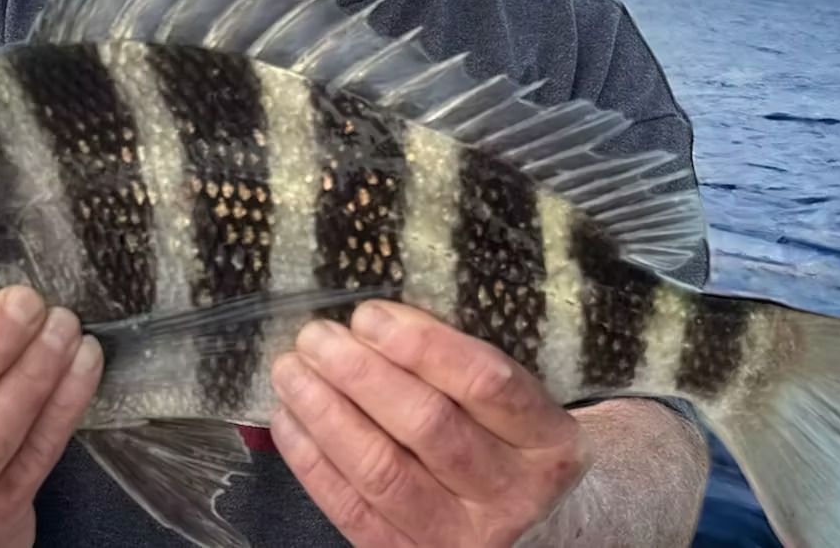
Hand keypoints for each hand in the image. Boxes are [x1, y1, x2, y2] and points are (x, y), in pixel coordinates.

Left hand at [270, 301, 593, 547]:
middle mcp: (509, 494)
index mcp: (544, 438)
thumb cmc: (520, 446)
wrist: (549, 531)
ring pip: (384, 471)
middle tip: (315, 336)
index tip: (368, 315)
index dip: (421, 344)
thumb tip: (379, 322)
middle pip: (426, 424)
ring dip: (326, 413)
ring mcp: (463, 539)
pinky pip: (355, 513)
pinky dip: (314, 464)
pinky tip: (289, 421)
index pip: (482, 381)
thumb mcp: (520, 402)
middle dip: (360, 373)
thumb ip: (460, 364)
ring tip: (291, 371)